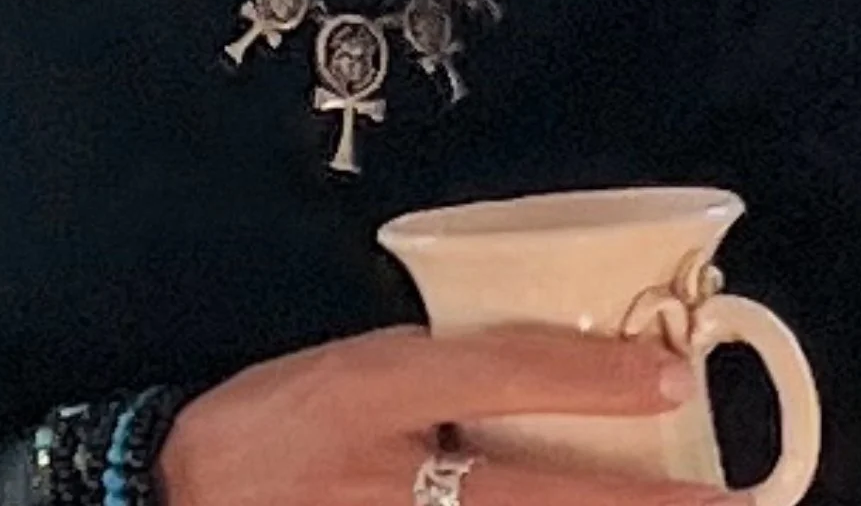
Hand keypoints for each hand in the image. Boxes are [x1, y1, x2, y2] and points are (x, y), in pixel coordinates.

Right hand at [159, 323, 718, 505]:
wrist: (181, 502)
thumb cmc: (284, 421)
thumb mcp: (372, 369)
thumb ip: (478, 372)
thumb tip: (594, 376)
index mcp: (395, 406)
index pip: (516, 391)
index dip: (599, 385)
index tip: (679, 381)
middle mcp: (408, 491)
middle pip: (543, 500)